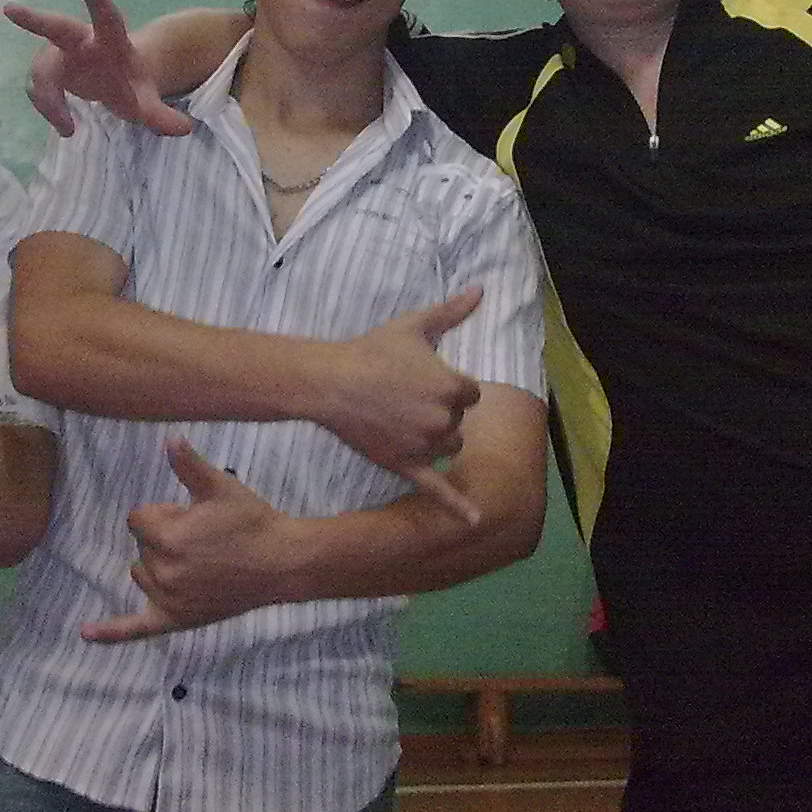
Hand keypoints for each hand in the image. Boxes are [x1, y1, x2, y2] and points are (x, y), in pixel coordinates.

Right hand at [5, 0, 195, 138]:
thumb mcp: (148, 101)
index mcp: (111, 40)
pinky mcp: (48, 70)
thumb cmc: (131, 84)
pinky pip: (39, 88)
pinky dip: (48, 108)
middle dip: (34, 20)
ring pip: (42, 70)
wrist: (116, 82)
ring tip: (68, 127)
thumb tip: (184, 129)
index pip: (106, 17)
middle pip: (56, 28)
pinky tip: (66, 126)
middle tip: (10, 10)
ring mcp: (61, 54)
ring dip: (49, 99)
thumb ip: (162, 114)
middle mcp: (81, 40)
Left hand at [84, 440, 294, 643]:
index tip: (193, 515)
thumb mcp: (220, 487)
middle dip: (164, 536)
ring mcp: (169, 600)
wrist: (282, 563)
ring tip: (196, 559)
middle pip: (141, 546)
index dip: (164, 512)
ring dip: (156, 564)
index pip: (138, 518)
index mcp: (168, 539)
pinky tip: (85, 632)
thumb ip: (188, 465)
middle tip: (204, 537)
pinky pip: (136, 628)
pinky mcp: (177, 619)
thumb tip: (168, 439)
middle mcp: (164, 573)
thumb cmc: (252, 521)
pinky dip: (110, 632)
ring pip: (141, 574)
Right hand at [314, 290, 484, 523]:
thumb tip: (481, 289)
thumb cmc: (371, 350)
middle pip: (460, 421)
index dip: (450, 385)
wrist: (330, 382)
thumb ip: (452, 310)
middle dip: (440, 411)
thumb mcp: (414, 325)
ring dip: (437, 438)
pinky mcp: (406, 464)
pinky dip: (458, 507)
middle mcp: (444, 418)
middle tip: (406, 397)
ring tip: (404, 419)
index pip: (471, 393)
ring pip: (450, 447)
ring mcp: (426, 444)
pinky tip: (475, 521)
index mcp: (452, 386)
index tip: (423, 379)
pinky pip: (437, 489)